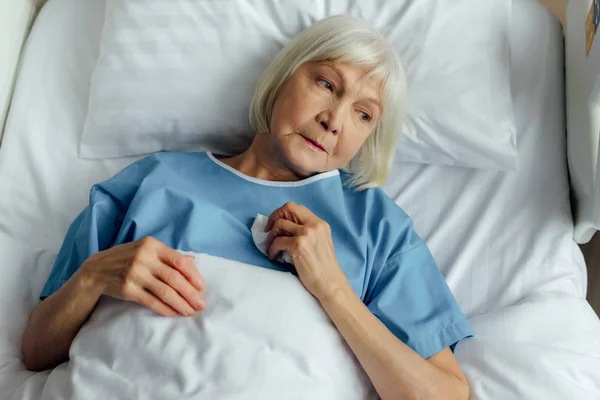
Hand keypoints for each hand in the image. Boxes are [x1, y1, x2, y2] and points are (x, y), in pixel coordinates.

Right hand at [80, 237, 205, 316]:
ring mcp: (135, 274)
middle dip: (190, 293)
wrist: (96, 270)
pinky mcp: (128, 289)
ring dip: (180, 304)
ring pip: (165, 291)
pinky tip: (173, 313)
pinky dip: (165, 309)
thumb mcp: (147, 250)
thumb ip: (169, 256)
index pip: (178, 261)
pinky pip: (151, 301)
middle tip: (201, 304)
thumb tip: (192, 260)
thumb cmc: (127, 259)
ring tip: (190, 311)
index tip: (202, 287)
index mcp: (152, 245)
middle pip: (174, 278)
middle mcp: (144, 258)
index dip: (193, 275)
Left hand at [265, 202, 350, 301]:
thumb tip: (285, 228)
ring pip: (279, 224)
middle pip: (288, 208)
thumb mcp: (321, 242)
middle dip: (274, 217)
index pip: (297, 208)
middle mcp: (314, 225)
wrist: (330, 283)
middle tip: (267, 230)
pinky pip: (277, 241)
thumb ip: (308, 232)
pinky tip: (274, 256)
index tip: (275, 223)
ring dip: (271, 237)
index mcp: (320, 224)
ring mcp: (306, 234)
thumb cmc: (324, 268)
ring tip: (271, 248)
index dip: (283, 213)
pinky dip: (272, 249)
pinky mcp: (298, 245)